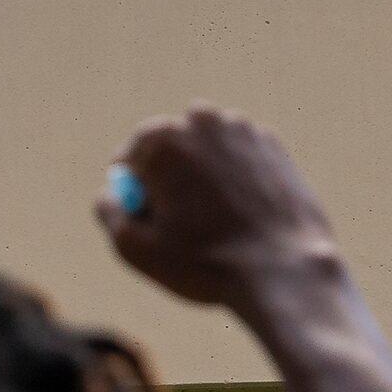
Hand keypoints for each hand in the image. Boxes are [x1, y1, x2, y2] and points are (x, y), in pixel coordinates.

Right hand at [95, 104, 341, 312]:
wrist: (283, 270)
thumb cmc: (206, 263)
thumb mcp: (136, 249)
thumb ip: (109, 214)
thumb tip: (108, 193)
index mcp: (163, 140)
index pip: (131, 157)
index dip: (135, 190)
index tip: (150, 218)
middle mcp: (202, 121)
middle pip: (169, 149)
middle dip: (169, 177)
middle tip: (181, 221)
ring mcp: (242, 129)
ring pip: (205, 150)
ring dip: (202, 175)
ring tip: (215, 219)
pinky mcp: (272, 145)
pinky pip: (237, 157)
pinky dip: (235, 177)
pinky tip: (242, 213)